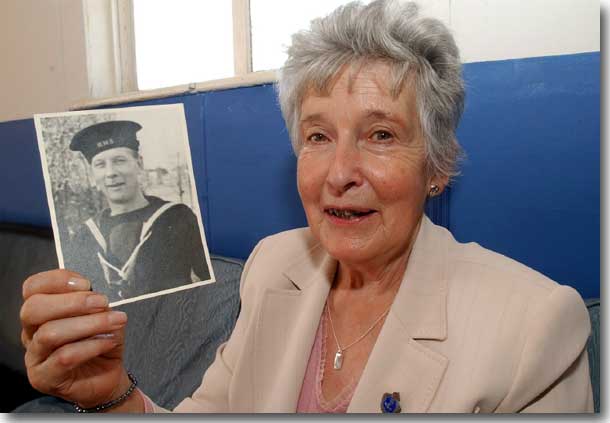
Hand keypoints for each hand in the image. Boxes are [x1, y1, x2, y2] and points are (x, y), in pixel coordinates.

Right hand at [20, 269, 129, 408]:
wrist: (107, 376)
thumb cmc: (100, 341)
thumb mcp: (100, 315)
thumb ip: (94, 302)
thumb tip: (95, 297)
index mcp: (41, 311)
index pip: (33, 287)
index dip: (57, 280)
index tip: (86, 283)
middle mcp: (31, 332)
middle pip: (33, 309)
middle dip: (72, 302)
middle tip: (102, 302)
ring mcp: (34, 357)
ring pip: (50, 334)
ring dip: (89, 324)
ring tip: (115, 321)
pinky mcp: (43, 378)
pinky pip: (64, 357)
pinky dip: (92, 345)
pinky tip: (109, 341)